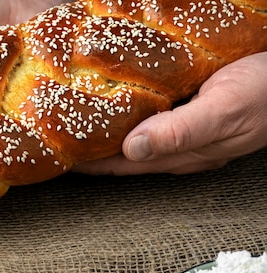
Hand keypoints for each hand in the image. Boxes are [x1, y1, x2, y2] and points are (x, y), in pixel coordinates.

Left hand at [73, 52, 266, 175]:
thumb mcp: (224, 110)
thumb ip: (179, 132)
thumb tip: (132, 149)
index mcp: (181, 153)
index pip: (119, 164)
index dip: (87, 162)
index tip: (55, 158)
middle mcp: (177, 145)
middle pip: (120, 152)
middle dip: (88, 148)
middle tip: (54, 138)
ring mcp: (182, 128)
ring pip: (131, 133)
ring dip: (103, 129)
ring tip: (72, 122)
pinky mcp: (189, 109)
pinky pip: (147, 114)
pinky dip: (125, 110)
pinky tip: (114, 100)